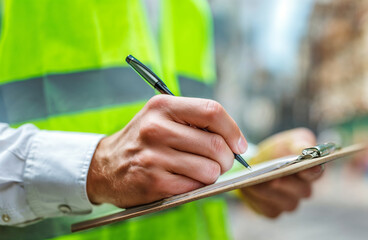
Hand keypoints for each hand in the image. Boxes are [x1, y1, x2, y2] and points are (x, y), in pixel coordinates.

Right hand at [86, 95, 246, 207]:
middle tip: (222, 162)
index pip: (212, 111)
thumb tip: (236, 141)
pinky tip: (184, 179)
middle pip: (216, 144)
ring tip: (201, 171)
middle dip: (227, 158)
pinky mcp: (153, 182)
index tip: (239, 144)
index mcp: (163, 107)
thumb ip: (196, 122)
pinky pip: (195, 186)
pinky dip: (197, 186)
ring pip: (209, 169)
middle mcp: (157, 128)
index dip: (233, 130)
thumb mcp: (163, 118)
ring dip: (213, 174)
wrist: (104, 166)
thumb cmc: (144, 141)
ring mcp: (154, 156)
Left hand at [239, 128, 322, 217]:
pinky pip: (269, 209)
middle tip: (276, 178)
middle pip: (302, 191)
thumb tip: (304, 148)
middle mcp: (304, 189)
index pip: (317, 172)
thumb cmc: (277, 151)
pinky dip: (259, 199)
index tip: (304, 168)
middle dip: (288, 184)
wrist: (256, 164)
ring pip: (286, 203)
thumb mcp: (288, 141)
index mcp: (310, 170)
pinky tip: (250, 189)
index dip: (312, 171)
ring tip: (258, 182)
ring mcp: (290, 202)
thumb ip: (299, 143)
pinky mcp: (274, 211)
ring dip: (271, 192)